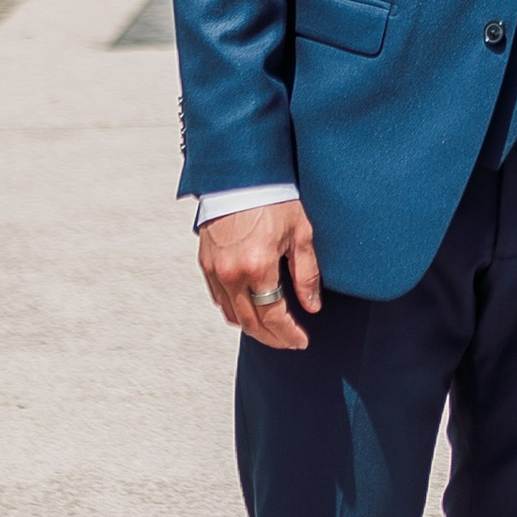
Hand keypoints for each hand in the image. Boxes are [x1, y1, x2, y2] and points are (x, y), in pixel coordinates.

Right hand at [198, 200, 321, 348]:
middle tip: (289, 342)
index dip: (288, 335)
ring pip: (232, 315)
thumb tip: (312, 305)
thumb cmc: (274, 198)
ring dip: (253, 327)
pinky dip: (235, 310)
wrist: (240, 175)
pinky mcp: (205, 262)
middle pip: (251, 323)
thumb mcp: (300, 233)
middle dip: (272, 338)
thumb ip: (306, 274)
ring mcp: (214, 269)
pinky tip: (250, 308)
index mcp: (258, 267)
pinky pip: (219, 298)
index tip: (301, 341)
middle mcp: (231, 273)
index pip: (273, 317)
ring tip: (272, 328)